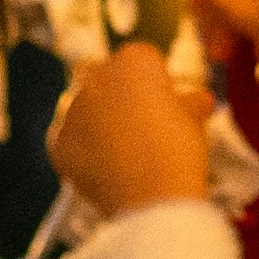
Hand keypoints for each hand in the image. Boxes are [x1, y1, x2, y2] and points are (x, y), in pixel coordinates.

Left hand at [48, 42, 219, 217]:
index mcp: (133, 62)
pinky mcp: (59, 143)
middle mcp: (97, 78)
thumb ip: (191, 102)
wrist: (152, 200)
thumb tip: (199, 100)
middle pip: (109, 77)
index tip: (167, 99)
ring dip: (102, 120)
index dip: (158, 79)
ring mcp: (73, 111)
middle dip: (123, 94)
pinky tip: (108, 166)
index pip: (144, 58)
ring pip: (87, 107)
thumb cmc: (177, 153)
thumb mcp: (195, 121)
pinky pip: (72, 139)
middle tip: (145, 123)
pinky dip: (86, 149)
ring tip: (127, 150)